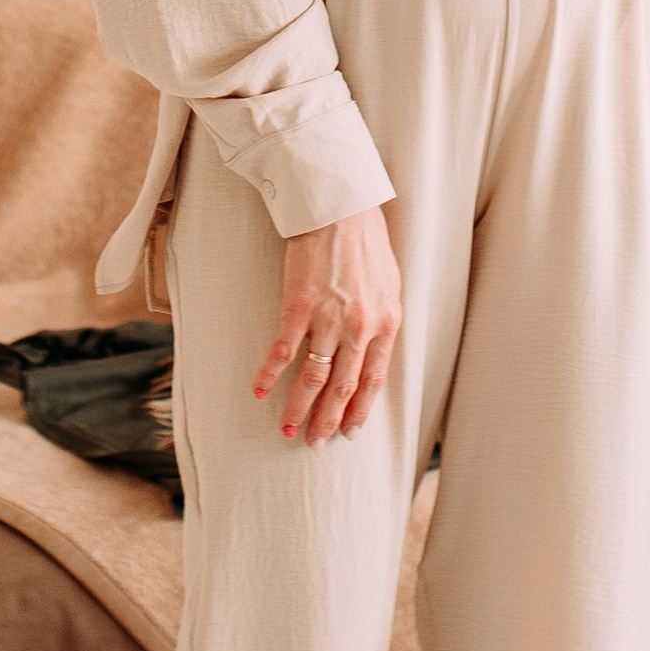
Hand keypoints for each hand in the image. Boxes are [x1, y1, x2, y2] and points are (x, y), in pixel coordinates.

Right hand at [255, 205, 402, 445]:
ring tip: (288, 429)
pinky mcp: (300, 305)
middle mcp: (361, 326)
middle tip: (314, 443)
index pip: (373, 380)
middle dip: (328, 420)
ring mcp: (329, 318)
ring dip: (299, 407)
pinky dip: (270, 374)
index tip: (348, 433)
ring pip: (314, 376)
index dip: (359, 410)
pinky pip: (283, 350)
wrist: (341, 207)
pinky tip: (260, 390)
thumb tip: (372, 349)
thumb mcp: (389, 285)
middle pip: (343, 386)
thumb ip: (382, 319)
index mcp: (387, 323)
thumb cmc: (366, 241)